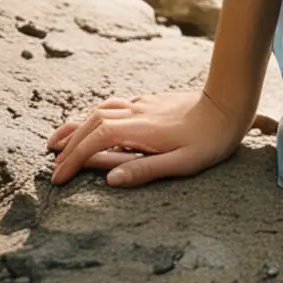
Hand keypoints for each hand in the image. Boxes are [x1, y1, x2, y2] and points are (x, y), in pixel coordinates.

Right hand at [45, 87, 268, 187]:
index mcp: (141, 129)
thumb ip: (145, 170)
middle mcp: (136, 112)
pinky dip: (94, 116)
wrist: (229, 103)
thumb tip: (109, 180)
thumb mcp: (181, 164)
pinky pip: (113, 106)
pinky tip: (92, 124)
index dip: (74, 158)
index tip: (58, 177)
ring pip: (100, 111)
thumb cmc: (209, 139)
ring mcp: (142, 104)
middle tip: (53, 167)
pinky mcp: (149, 102)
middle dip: (69, 144)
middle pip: (92, 123)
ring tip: (58, 142)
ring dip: (77, 126)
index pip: (96, 140)